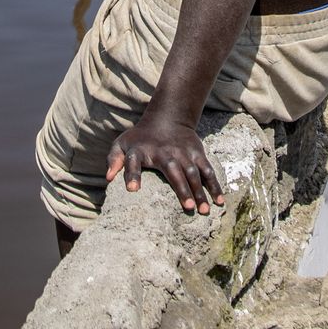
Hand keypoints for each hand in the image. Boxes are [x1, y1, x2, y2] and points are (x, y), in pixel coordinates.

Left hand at [107, 117, 223, 215]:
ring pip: (193, 172)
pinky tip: (219, 202)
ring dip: (200, 191)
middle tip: (188, 207)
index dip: (132, 174)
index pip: (133, 162)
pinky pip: (207, 170)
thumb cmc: (140, 138)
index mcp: (141, 151)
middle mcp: (163, 152)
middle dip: (182, 188)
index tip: (132, 190)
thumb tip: (108, 178)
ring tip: (203, 210)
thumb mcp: (122, 143)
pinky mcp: (196, 153)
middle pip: (173, 171)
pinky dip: (214, 185)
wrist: (167, 118)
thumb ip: (114, 159)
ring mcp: (182, 153)